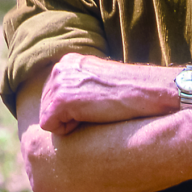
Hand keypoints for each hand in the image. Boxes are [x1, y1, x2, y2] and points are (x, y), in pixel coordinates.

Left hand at [39, 54, 168, 134]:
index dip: (69, 106)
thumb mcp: (98, 79)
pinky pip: (50, 126)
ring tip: (93, 112)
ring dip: (67, 121)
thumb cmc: (128, 89)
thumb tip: (66, 102)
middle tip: (94, 110)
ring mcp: (59, 83)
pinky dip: (67, 129)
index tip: (90, 105)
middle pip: (45, 104)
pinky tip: (89, 118)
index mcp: (68, 61)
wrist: (146, 90)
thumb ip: (79, 82)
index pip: (52, 92)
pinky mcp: (61, 101)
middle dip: (65, 114)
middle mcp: (60, 68)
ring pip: (47, 116)